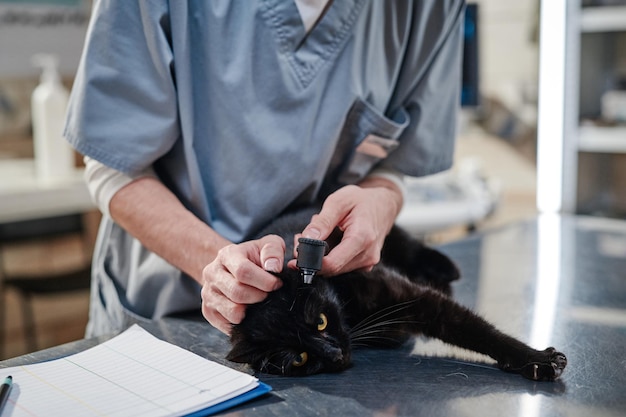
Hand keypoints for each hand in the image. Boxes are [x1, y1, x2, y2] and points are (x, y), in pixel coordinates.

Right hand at [201, 235, 284, 334]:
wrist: (232, 268)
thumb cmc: (254, 258)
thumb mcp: (268, 245)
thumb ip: (273, 251)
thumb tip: (273, 267)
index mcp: (227, 255)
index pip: (243, 271)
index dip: (265, 281)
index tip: (277, 284)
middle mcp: (212, 273)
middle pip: (238, 293)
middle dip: (260, 296)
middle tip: (268, 294)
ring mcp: (207, 293)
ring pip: (233, 312)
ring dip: (252, 311)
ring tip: (258, 301)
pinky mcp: (208, 311)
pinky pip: (229, 324)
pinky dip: (244, 322)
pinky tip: (249, 310)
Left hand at [288, 179, 402, 275]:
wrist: (384, 205)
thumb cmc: (361, 200)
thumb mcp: (339, 201)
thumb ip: (322, 221)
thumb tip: (306, 239)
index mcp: (362, 237)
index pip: (332, 264)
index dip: (311, 262)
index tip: (297, 252)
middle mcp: (368, 255)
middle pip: (331, 269)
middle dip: (312, 258)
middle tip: (301, 237)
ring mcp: (368, 262)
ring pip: (334, 269)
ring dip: (320, 257)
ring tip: (316, 234)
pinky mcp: (364, 264)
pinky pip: (341, 266)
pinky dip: (329, 256)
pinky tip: (327, 241)